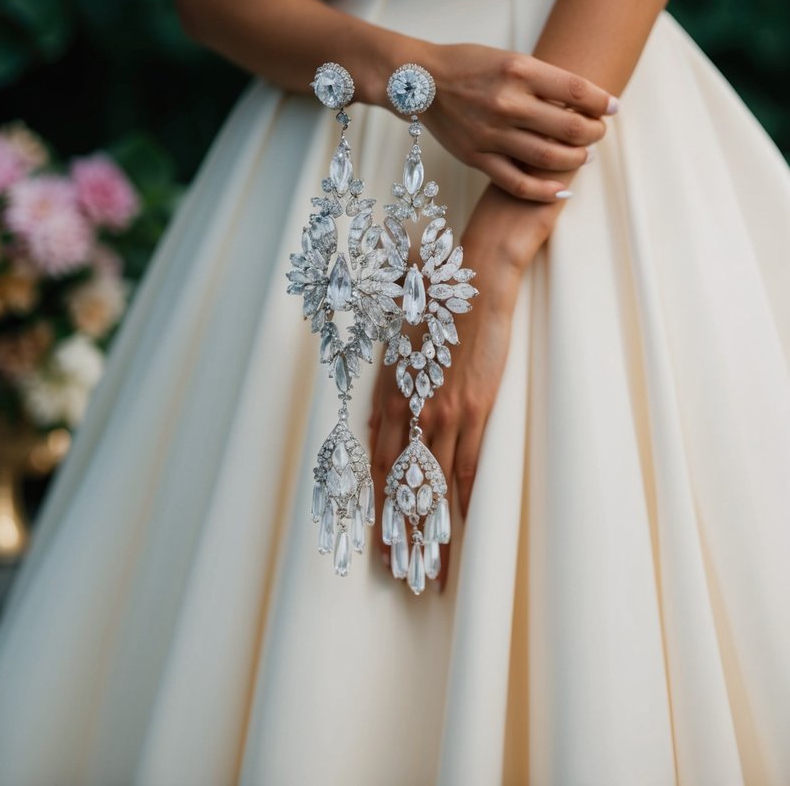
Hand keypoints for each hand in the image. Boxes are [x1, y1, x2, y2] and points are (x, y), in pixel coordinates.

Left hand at [368, 184, 558, 589]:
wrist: (475, 279)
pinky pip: (469, 464)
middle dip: (402, 533)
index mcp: (390, 393)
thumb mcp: (399, 342)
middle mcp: (412, 408)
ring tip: (434, 567)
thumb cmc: (435, 304)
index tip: (377, 543)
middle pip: (403, 485)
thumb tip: (386, 417)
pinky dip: (465, 498)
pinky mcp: (477, 406)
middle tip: (402, 574)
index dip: (378, 509)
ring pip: (435, 485)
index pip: (379, 466)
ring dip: (434, 529)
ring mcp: (445, 410)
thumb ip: (392, 383)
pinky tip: (465, 527)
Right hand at [405, 41, 616, 202]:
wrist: (420, 82)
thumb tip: (583, 100)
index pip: (576, 90)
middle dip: (594, 133)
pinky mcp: (476, 157)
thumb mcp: (509, 59)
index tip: (612, 107)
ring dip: (576, 159)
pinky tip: (561, 189)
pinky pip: (517, 183)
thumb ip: (543, 80)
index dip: (602, 102)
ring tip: (584, 156)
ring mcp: (491, 133)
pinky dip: (545, 190)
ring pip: (549, 157)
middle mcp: (507, 102)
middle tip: (598, 132)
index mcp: (519, 71)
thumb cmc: (467, 65)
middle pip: (570, 127)